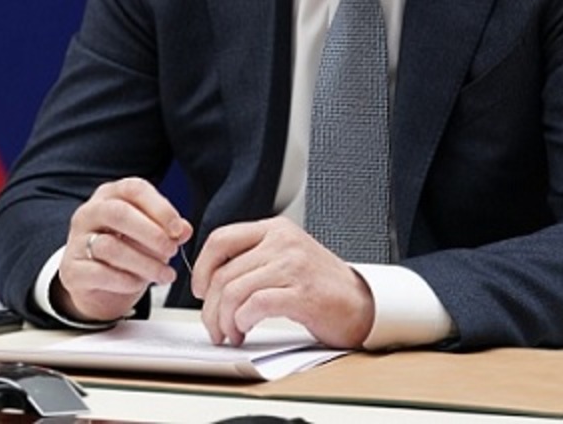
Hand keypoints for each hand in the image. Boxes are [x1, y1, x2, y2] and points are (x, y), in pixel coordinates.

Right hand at [54, 177, 191, 323]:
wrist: (98, 286)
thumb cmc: (127, 251)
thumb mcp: (151, 237)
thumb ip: (168, 231)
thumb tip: (184, 230)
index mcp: (111, 195)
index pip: (134, 189)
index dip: (159, 208)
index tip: (178, 229)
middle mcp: (89, 212)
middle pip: (118, 213)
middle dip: (151, 233)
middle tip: (172, 251)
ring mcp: (76, 241)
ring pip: (110, 247)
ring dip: (144, 263)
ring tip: (165, 275)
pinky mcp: (71, 270)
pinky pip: (99, 273)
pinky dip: (125, 280)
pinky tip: (139, 284)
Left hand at [191, 217, 373, 348]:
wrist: (363, 304)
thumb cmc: (321, 286)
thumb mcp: (285, 257)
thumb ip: (253, 259)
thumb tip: (209, 281)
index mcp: (274, 229)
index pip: (221, 239)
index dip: (202, 267)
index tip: (199, 290)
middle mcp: (282, 242)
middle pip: (224, 273)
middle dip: (210, 307)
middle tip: (214, 327)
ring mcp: (293, 266)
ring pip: (234, 291)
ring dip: (224, 319)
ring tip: (230, 333)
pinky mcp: (302, 293)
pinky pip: (256, 305)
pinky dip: (242, 321)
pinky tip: (245, 330)